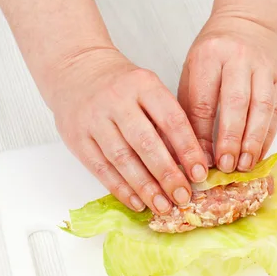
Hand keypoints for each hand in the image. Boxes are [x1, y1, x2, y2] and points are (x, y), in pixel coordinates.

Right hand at [47, 48, 207, 213]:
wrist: (76, 69)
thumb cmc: (122, 86)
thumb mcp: (149, 90)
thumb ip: (167, 122)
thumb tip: (189, 165)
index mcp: (143, 84)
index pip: (171, 120)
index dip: (188, 149)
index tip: (200, 173)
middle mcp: (117, 100)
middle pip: (146, 143)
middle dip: (168, 174)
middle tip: (183, 196)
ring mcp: (93, 119)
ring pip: (122, 159)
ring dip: (145, 187)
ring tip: (163, 206)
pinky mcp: (76, 137)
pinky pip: (101, 168)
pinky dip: (121, 189)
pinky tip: (137, 202)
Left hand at [178, 14, 276, 171]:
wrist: (249, 23)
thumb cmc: (215, 54)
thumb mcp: (192, 71)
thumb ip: (190, 108)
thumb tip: (186, 151)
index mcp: (209, 56)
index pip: (204, 101)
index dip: (202, 135)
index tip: (200, 159)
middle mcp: (239, 59)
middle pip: (235, 104)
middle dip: (230, 139)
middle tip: (225, 166)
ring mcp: (264, 68)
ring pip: (261, 109)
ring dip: (252, 141)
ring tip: (244, 165)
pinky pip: (276, 111)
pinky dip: (267, 136)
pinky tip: (258, 154)